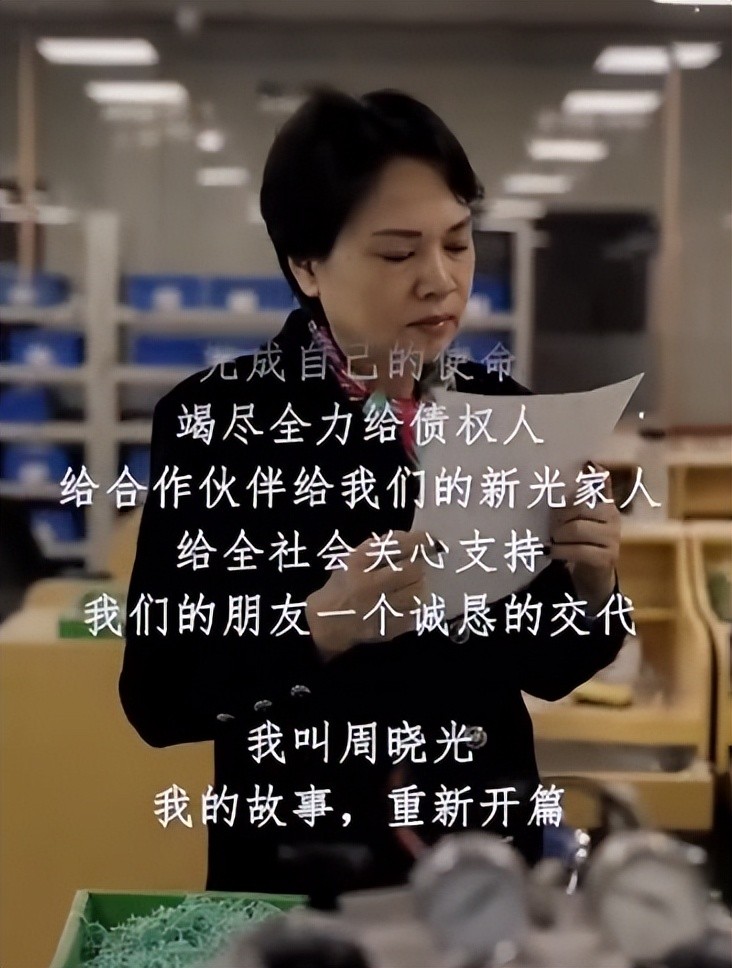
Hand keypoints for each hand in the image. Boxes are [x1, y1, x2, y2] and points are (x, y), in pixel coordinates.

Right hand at [305, 529, 439, 656]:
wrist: (327, 622)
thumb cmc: (344, 583)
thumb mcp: (354, 558)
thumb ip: (381, 547)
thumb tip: (412, 539)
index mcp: (359, 562)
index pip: (398, 546)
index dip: (420, 542)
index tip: (432, 541)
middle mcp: (369, 585)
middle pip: (412, 571)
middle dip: (420, 567)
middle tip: (418, 567)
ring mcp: (379, 609)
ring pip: (417, 594)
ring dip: (420, 587)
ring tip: (413, 585)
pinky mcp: (388, 629)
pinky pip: (415, 615)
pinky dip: (417, 607)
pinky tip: (409, 603)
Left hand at [548, 461, 619, 613]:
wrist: (592, 576)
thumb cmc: (581, 541)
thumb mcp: (578, 517)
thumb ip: (579, 496)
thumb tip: (591, 464)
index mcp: (606, 503)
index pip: (589, 488)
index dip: (569, 494)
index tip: (559, 499)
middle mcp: (613, 517)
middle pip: (579, 508)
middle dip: (558, 518)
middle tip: (550, 528)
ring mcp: (613, 538)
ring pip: (576, 529)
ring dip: (558, 536)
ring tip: (552, 541)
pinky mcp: (608, 558)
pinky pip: (579, 550)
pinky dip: (560, 551)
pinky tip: (551, 552)